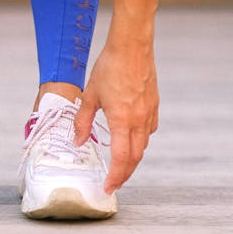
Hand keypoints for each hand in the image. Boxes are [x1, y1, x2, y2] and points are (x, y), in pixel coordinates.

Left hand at [74, 42, 158, 193]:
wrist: (131, 46)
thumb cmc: (109, 67)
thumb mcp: (89, 95)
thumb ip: (83, 122)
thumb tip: (79, 142)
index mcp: (122, 120)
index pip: (121, 158)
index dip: (115, 176)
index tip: (108, 187)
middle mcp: (139, 120)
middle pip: (135, 157)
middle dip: (125, 174)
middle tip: (114, 183)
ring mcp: (149, 113)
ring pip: (143, 145)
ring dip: (133, 159)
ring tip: (120, 166)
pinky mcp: (153, 105)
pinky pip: (149, 130)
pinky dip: (140, 141)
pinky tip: (131, 139)